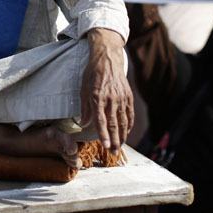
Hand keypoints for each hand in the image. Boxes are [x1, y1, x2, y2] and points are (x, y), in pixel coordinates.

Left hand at [80, 28, 132, 154]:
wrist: (108, 58)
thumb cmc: (92, 73)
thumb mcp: (83, 88)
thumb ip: (85, 108)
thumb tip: (84, 124)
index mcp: (97, 97)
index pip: (101, 120)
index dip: (103, 134)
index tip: (105, 146)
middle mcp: (111, 98)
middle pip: (114, 124)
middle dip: (114, 140)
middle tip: (114, 153)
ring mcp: (121, 97)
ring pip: (123, 121)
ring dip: (122, 136)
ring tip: (120, 147)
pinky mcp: (128, 96)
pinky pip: (130, 113)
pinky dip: (129, 125)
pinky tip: (126, 133)